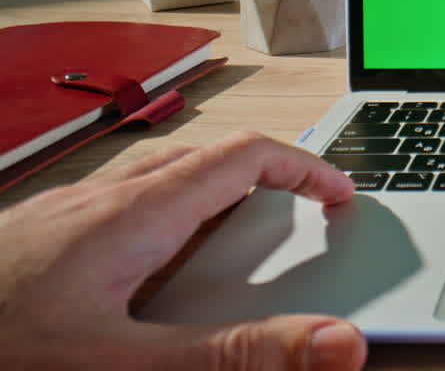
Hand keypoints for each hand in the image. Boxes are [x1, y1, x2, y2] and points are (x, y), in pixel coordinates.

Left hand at [0, 132, 366, 370]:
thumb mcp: (125, 364)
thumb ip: (236, 355)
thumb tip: (336, 342)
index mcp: (136, 215)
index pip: (246, 157)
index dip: (307, 170)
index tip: (343, 198)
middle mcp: (102, 200)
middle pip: (208, 158)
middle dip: (270, 175)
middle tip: (308, 211)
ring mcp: (65, 215)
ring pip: (162, 179)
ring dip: (219, 191)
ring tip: (246, 233)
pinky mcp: (38, 238)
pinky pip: (123, 205)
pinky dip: (170, 217)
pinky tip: (150, 267)